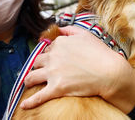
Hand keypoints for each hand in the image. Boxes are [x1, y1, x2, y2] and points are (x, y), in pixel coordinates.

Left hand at [20, 26, 134, 113]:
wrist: (109, 72)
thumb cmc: (99, 53)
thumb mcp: (85, 34)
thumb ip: (69, 29)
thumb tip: (58, 28)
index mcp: (59, 43)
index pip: (47, 48)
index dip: (50, 54)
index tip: (52, 59)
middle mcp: (53, 56)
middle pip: (37, 61)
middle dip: (39, 65)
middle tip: (42, 70)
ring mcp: (54, 72)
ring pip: (32, 76)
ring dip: (29, 80)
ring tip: (29, 83)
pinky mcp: (56, 88)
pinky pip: (38, 97)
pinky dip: (30, 102)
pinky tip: (25, 105)